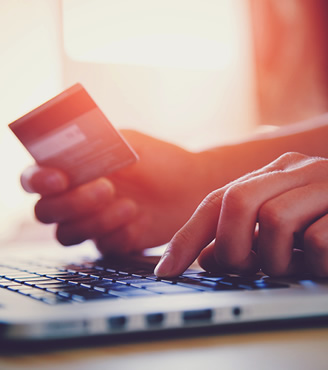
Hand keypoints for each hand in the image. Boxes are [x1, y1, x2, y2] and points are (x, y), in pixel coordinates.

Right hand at [21, 130, 208, 254]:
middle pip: (45, 212)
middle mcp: (76, 199)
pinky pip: (100, 247)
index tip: (59, 178)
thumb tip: (69, 145)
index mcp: (73, 171)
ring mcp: (92, 223)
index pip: (35, 178)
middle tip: (107, 188)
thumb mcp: (128, 142)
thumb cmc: (159, 160)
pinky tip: (138, 221)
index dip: (38, 180)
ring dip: (95, 221)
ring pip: (67, 234)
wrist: (190, 186)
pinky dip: (116, 235)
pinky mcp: (112, 242)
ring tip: (130, 205)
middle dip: (72, 202)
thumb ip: (97, 143)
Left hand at [155, 152, 327, 277]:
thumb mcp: (282, 225)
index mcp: (273, 175)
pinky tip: (321, 261)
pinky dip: (313, 262)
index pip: (216, 201)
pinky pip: (318, 240)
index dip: (186, 237)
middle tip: (244, 267)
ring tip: (292, 264)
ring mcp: (327, 184)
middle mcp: (296, 171)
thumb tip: (205, 258)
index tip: (166, 270)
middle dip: (231, 245)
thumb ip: (245, 235)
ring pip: (274, 220)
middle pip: (237, 202)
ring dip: (274, 258)